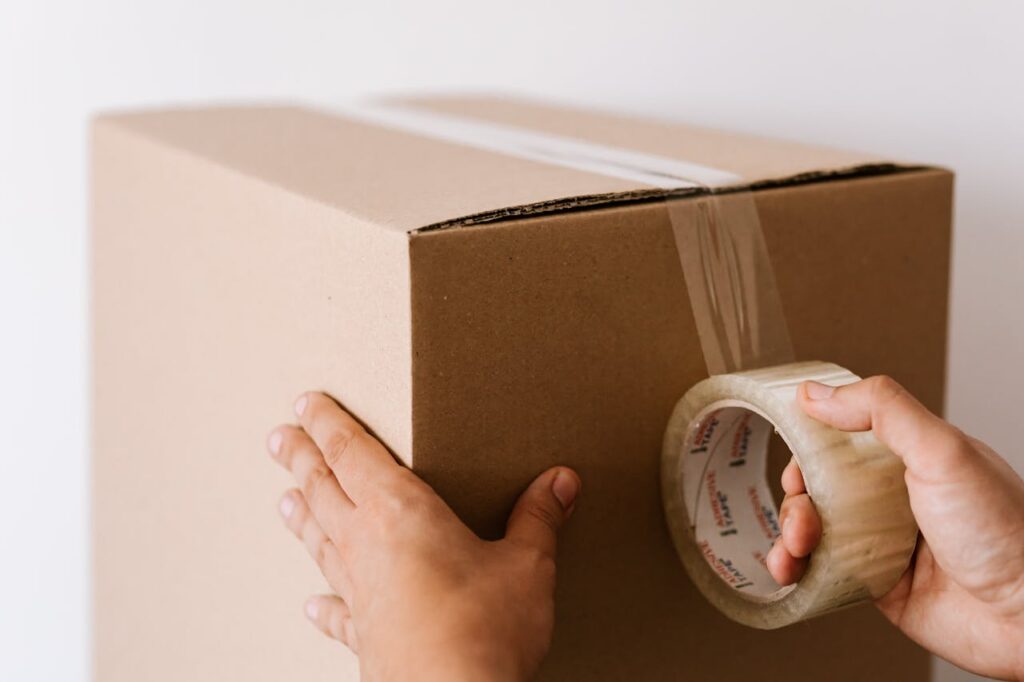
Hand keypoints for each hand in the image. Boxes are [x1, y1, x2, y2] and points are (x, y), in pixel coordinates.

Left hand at [267, 392, 579, 681]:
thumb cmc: (481, 633)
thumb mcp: (526, 564)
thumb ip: (539, 519)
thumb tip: (558, 484)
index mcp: (400, 512)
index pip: (353, 453)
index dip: (328, 424)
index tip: (307, 404)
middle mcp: (366, 546)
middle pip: (322, 489)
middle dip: (301, 458)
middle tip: (280, 438)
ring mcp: (359, 593)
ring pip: (319, 540)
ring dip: (301, 514)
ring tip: (285, 498)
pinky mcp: (363, 635)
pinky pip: (336, 609)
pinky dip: (323, 603)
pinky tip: (311, 604)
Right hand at [768, 376, 1023, 679]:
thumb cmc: (1006, 532)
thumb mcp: (943, 451)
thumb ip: (882, 410)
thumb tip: (818, 392)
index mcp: (910, 456)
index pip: (844, 434)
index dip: (810, 439)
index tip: (791, 445)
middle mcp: (893, 496)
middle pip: (819, 483)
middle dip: (796, 493)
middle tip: (803, 507)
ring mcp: (881, 540)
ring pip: (813, 527)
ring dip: (789, 532)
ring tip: (798, 546)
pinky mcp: (873, 582)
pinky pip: (819, 569)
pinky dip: (794, 568)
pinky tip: (790, 569)